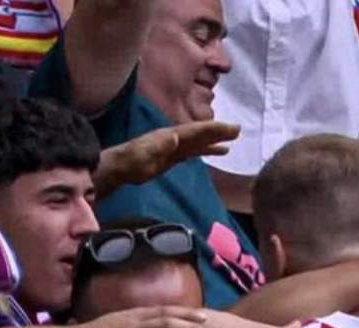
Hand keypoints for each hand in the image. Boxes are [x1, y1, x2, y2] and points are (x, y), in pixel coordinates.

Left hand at [96, 121, 239, 191]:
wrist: (119, 168)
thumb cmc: (130, 161)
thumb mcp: (144, 153)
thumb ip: (160, 146)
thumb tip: (175, 137)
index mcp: (171, 135)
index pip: (197, 130)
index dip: (214, 129)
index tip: (230, 128)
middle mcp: (176, 138)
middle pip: (201, 133)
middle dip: (219, 131)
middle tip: (238, 129)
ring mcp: (175, 148)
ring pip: (200, 142)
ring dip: (216, 140)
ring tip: (233, 140)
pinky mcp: (174, 157)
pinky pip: (195, 152)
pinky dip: (208, 150)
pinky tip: (219, 152)